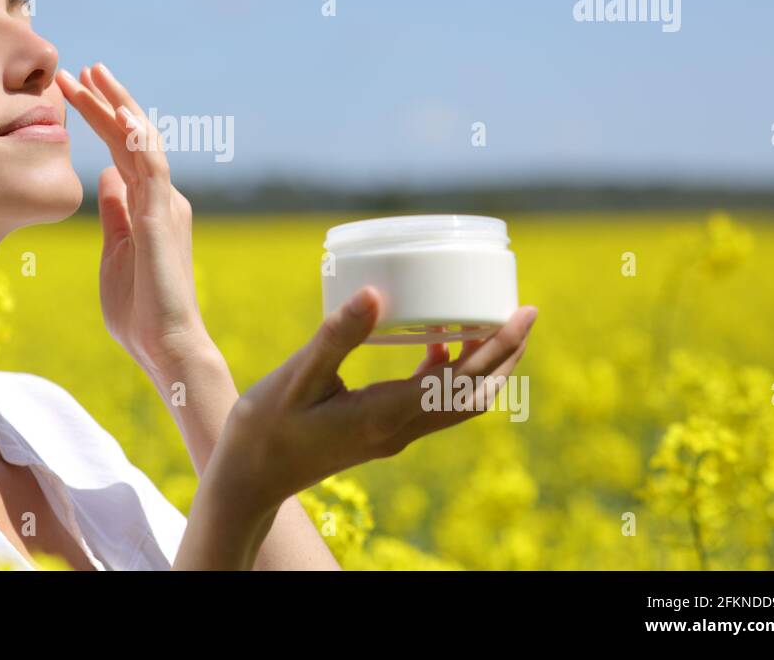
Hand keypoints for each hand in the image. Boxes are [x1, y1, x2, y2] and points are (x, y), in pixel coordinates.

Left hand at [54, 62, 209, 378]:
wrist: (166, 345)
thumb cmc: (139, 311)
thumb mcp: (115, 250)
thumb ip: (113, 212)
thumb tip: (105, 176)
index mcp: (147, 206)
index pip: (121, 150)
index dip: (99, 118)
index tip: (71, 91)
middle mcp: (162, 197)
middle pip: (131, 137)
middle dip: (105, 100)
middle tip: (79, 68)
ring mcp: (166, 204)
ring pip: (143, 141)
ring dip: (117, 105)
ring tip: (93, 74)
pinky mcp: (165, 217)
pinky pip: (153, 167)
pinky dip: (137, 137)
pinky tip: (119, 113)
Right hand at [212, 287, 537, 519]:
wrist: (250, 478)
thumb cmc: (266, 428)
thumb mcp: (299, 376)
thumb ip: (339, 335)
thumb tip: (377, 293)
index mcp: (386, 414)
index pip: (463, 382)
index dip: (499, 347)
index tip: (523, 313)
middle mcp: (399, 430)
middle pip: (475, 396)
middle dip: (505, 355)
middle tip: (522, 312)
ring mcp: (392, 435)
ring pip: (456, 403)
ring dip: (481, 366)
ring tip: (490, 323)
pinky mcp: (380, 433)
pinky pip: (430, 404)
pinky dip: (446, 373)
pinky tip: (433, 343)